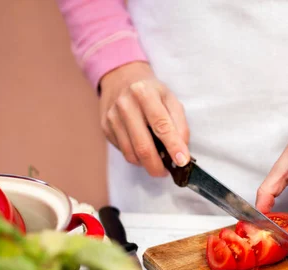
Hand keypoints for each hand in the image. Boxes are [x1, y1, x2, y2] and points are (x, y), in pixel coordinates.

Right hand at [99, 61, 189, 175]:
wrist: (121, 79)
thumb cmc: (152, 92)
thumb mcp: (170, 100)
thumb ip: (179, 124)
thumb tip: (181, 150)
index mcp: (145, 93)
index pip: (161, 125)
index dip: (173, 146)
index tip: (182, 161)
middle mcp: (125, 105)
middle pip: (143, 145)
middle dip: (157, 165)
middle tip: (167, 172)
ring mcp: (112, 117)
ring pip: (131, 153)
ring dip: (147, 164)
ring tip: (158, 163)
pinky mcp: (105, 128)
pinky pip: (123, 151)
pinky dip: (136, 157)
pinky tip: (143, 150)